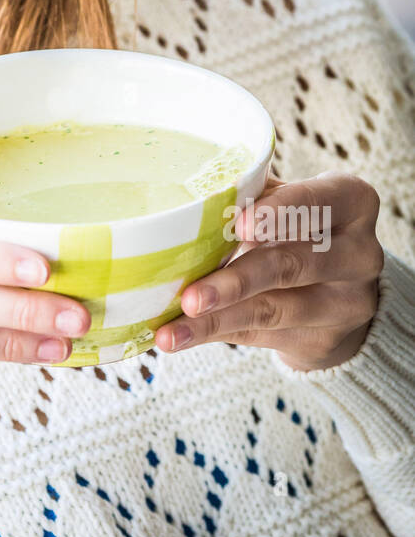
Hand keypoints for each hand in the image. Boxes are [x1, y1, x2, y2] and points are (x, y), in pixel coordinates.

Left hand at [154, 171, 383, 371]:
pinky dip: (216, 332)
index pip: (315, 203)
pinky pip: (261, 334)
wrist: (338, 293)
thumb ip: (253, 197)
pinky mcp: (324, 339)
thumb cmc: (298, 230)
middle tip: (192, 295)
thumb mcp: (287, 204)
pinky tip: (180, 336)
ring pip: (274, 309)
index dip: (277, 213)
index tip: (238, 226)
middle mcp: (359, 253)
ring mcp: (347, 302)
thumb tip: (194, 202)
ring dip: (218, 317)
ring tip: (177, 323)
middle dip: (237, 280)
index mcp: (351, 202)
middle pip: (292, 265)